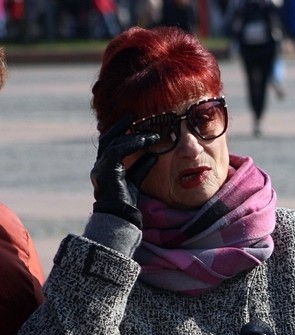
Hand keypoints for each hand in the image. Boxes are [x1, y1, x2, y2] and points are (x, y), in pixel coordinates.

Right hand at [91, 114, 158, 228]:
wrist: (121, 217)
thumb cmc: (126, 201)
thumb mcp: (136, 180)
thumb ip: (142, 167)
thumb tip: (154, 155)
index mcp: (105, 167)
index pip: (110, 144)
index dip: (119, 131)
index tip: (131, 121)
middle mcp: (99, 166)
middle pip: (107, 139)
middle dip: (119, 126)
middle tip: (132, 116)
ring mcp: (100, 168)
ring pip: (114, 144)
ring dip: (133, 137)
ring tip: (150, 134)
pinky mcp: (106, 172)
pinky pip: (117, 152)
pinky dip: (131, 145)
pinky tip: (143, 142)